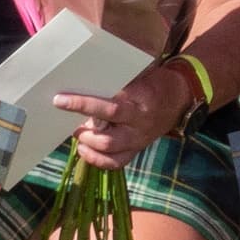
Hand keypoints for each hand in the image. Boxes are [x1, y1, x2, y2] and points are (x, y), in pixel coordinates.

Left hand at [61, 64, 198, 169]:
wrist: (179, 98)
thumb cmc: (153, 82)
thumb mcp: (136, 76)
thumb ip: (113, 85)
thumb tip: (80, 87)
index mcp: (139, 101)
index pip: (108, 106)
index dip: (82, 105)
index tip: (59, 100)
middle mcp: (139, 124)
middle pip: (107, 136)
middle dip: (84, 132)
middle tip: (74, 125)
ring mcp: (139, 140)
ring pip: (110, 150)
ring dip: (88, 144)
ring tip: (80, 135)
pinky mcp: (137, 149)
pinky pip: (116, 162)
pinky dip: (97, 159)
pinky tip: (85, 150)